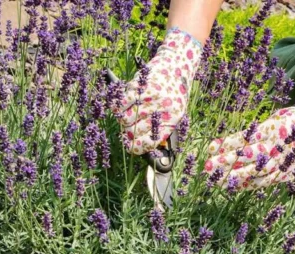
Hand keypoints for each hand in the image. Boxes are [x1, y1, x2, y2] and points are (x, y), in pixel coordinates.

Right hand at [112, 28, 201, 154]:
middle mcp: (162, 109)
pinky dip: (118, 108)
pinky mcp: (140, 86)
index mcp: (172, 119)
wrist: (176, 65)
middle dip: (128, 135)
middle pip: (134, 132)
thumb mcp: (176, 112)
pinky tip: (120, 108)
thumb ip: (162, 128)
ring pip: (126, 119)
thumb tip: (143, 145)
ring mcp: (150, 97)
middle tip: (127, 132)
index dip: (138, 148)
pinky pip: (121, 104)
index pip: (150, 141)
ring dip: (123, 121)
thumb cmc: (175, 92)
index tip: (132, 148)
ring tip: (126, 118)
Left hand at [204, 94, 294, 189]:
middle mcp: (280, 146)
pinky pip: (267, 181)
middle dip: (226, 163)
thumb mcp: (280, 117)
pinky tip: (236, 186)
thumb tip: (234, 141)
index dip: (227, 144)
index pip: (246, 138)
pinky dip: (251, 184)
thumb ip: (259, 130)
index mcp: (276, 128)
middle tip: (206, 167)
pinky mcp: (291, 173)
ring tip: (216, 181)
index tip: (210, 147)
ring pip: (256, 173)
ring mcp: (286, 162)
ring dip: (235, 178)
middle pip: (248, 157)